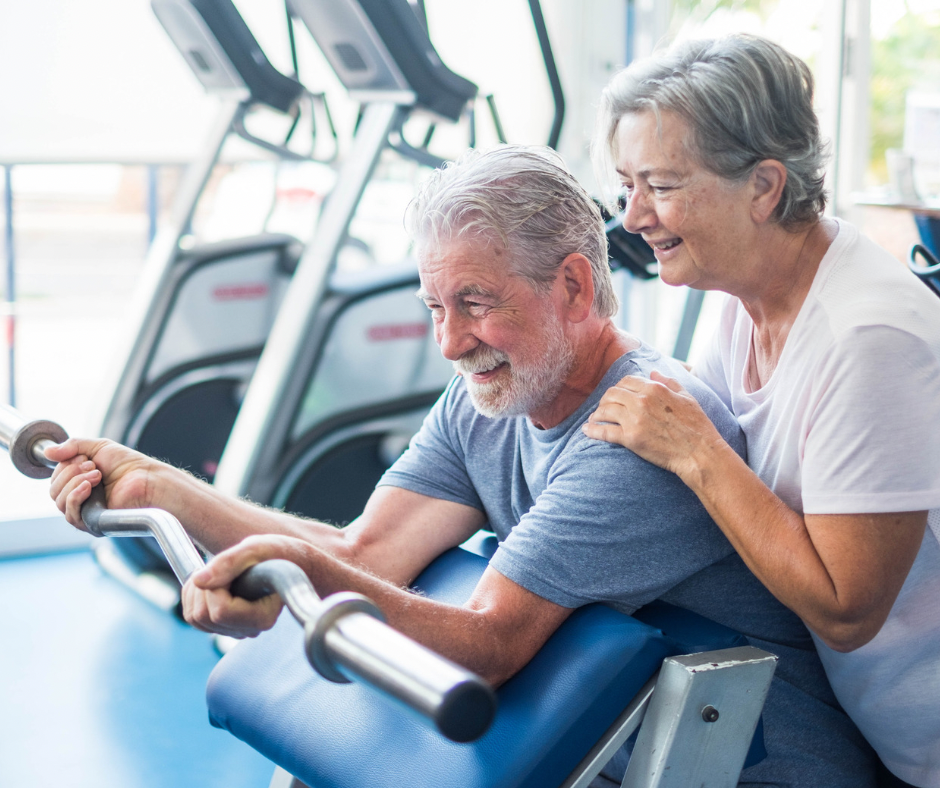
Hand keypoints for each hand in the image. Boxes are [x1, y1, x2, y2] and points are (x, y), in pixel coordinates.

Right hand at [46, 438, 159, 530]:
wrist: (147, 479)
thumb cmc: (128, 465)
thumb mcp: (98, 447)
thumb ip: (73, 446)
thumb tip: (46, 451)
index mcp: (79, 482)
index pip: (55, 479)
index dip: (64, 465)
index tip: (84, 457)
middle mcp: (80, 499)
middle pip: (54, 490)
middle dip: (70, 473)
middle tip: (93, 466)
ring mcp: (86, 512)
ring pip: (59, 502)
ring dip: (74, 483)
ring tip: (97, 474)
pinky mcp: (92, 523)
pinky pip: (71, 514)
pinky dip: (75, 497)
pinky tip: (88, 487)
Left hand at [181, 535, 299, 637]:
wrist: (289, 560)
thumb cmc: (278, 553)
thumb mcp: (256, 549)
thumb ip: (228, 562)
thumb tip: (198, 579)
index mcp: (263, 616)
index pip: (221, 612)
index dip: (215, 587)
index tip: (227, 568)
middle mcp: (250, 629)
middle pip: (203, 617)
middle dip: (202, 588)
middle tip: (219, 567)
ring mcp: (237, 629)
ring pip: (195, 618)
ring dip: (196, 591)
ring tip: (217, 572)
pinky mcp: (226, 625)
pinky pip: (194, 617)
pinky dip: (194, 596)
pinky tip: (212, 581)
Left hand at [582, 370, 719, 479]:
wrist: (700, 453)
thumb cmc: (697, 426)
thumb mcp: (687, 397)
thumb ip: (669, 382)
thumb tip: (653, 372)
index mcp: (655, 389)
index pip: (626, 381)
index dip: (619, 387)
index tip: (617, 396)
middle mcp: (642, 401)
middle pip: (612, 394)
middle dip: (605, 400)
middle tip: (603, 408)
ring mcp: (635, 420)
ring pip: (605, 410)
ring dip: (597, 414)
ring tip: (594, 419)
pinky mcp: (631, 439)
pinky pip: (604, 431)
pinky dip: (592, 430)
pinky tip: (587, 430)